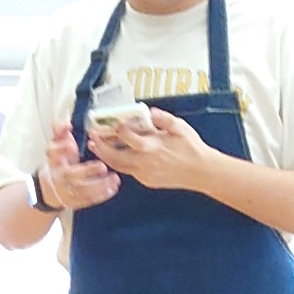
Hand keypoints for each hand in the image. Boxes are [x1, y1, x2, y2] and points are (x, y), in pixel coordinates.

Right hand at [38, 124, 120, 214]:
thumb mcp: (57, 146)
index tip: (71, 145)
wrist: (50, 190)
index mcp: (54, 160)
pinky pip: (89, 199)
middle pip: (70, 175)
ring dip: (99, 185)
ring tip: (114, 178)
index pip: (53, 153)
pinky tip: (113, 188)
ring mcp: (67, 190)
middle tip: (102, 166)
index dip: (60, 149)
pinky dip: (102, 195)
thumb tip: (66, 123)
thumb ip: (60, 133)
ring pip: (82, 190)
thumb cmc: (59, 163)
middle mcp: (59, 176)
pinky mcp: (75, 201)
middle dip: (87, 171)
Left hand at [94, 107, 211, 191]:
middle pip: (115, 156)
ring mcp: (145, 174)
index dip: (118, 130)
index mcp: (152, 146)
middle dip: (101, 147)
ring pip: (119, 166)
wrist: (201, 171)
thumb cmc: (192, 148)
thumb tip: (150, 112)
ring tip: (96, 148)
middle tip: (92, 138)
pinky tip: (116, 156)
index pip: (127, 137)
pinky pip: (130, 172)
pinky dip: (120, 164)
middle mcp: (145, 162)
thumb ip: (163, 119)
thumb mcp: (180, 127)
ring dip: (106, 157)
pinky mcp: (147, 181)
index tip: (113, 124)